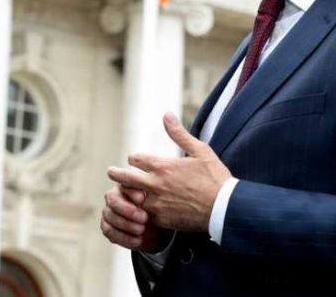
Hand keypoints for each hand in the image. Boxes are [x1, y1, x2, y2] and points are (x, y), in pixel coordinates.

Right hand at [100, 184, 170, 252]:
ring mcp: (108, 212)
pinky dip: (124, 237)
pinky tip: (137, 240)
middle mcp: (113, 197)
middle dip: (128, 210)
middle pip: (113, 201)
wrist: (155, 228)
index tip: (142, 199)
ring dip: (127, 225)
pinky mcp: (106, 227)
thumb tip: (150, 192)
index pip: (123, 186)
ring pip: (110, 216)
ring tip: (142, 230)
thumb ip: (152, 195)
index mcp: (124, 186)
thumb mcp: (157, 202)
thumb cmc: (155, 210)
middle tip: (144, 218)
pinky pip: (110, 231)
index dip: (131, 192)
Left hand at [107, 112, 231, 232]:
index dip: (134, 159)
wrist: (224, 209)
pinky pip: (143, 215)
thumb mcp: (200, 151)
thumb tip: (167, 115)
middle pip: (126, 179)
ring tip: (120, 192)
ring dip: (126, 194)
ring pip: (131, 198)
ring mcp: (157, 204)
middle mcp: (156, 185)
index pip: (136, 159)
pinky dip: (139, 211)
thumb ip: (180, 134)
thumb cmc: (215, 178)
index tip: (133, 160)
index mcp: (163, 166)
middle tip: (110, 172)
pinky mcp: (161, 220)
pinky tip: (138, 210)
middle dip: (116, 174)